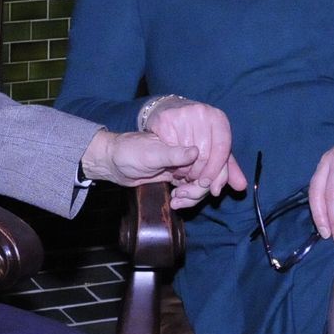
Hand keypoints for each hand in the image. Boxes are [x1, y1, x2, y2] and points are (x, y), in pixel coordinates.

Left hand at [81, 128, 243, 208]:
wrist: (115, 165)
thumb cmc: (129, 152)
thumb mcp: (150, 153)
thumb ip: (173, 153)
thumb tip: (195, 152)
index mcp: (189, 131)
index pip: (218, 148)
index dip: (218, 167)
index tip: (208, 184)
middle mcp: (194, 146)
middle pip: (217, 168)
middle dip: (204, 186)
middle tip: (184, 193)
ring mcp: (190, 162)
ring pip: (208, 182)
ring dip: (195, 195)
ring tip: (177, 198)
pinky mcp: (183, 176)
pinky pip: (196, 190)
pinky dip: (189, 199)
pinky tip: (176, 202)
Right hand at [141, 97, 247, 208]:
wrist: (170, 112)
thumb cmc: (196, 132)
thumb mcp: (214, 146)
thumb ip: (228, 167)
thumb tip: (241, 186)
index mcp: (219, 118)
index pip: (222, 148)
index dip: (215, 170)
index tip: (207, 184)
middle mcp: (203, 112)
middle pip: (204, 153)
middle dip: (198, 173)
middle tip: (193, 179)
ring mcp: (183, 114)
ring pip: (187, 154)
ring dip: (185, 170)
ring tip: (183, 171)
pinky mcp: (166, 119)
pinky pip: (171, 149)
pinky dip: (173, 162)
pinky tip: (174, 164)